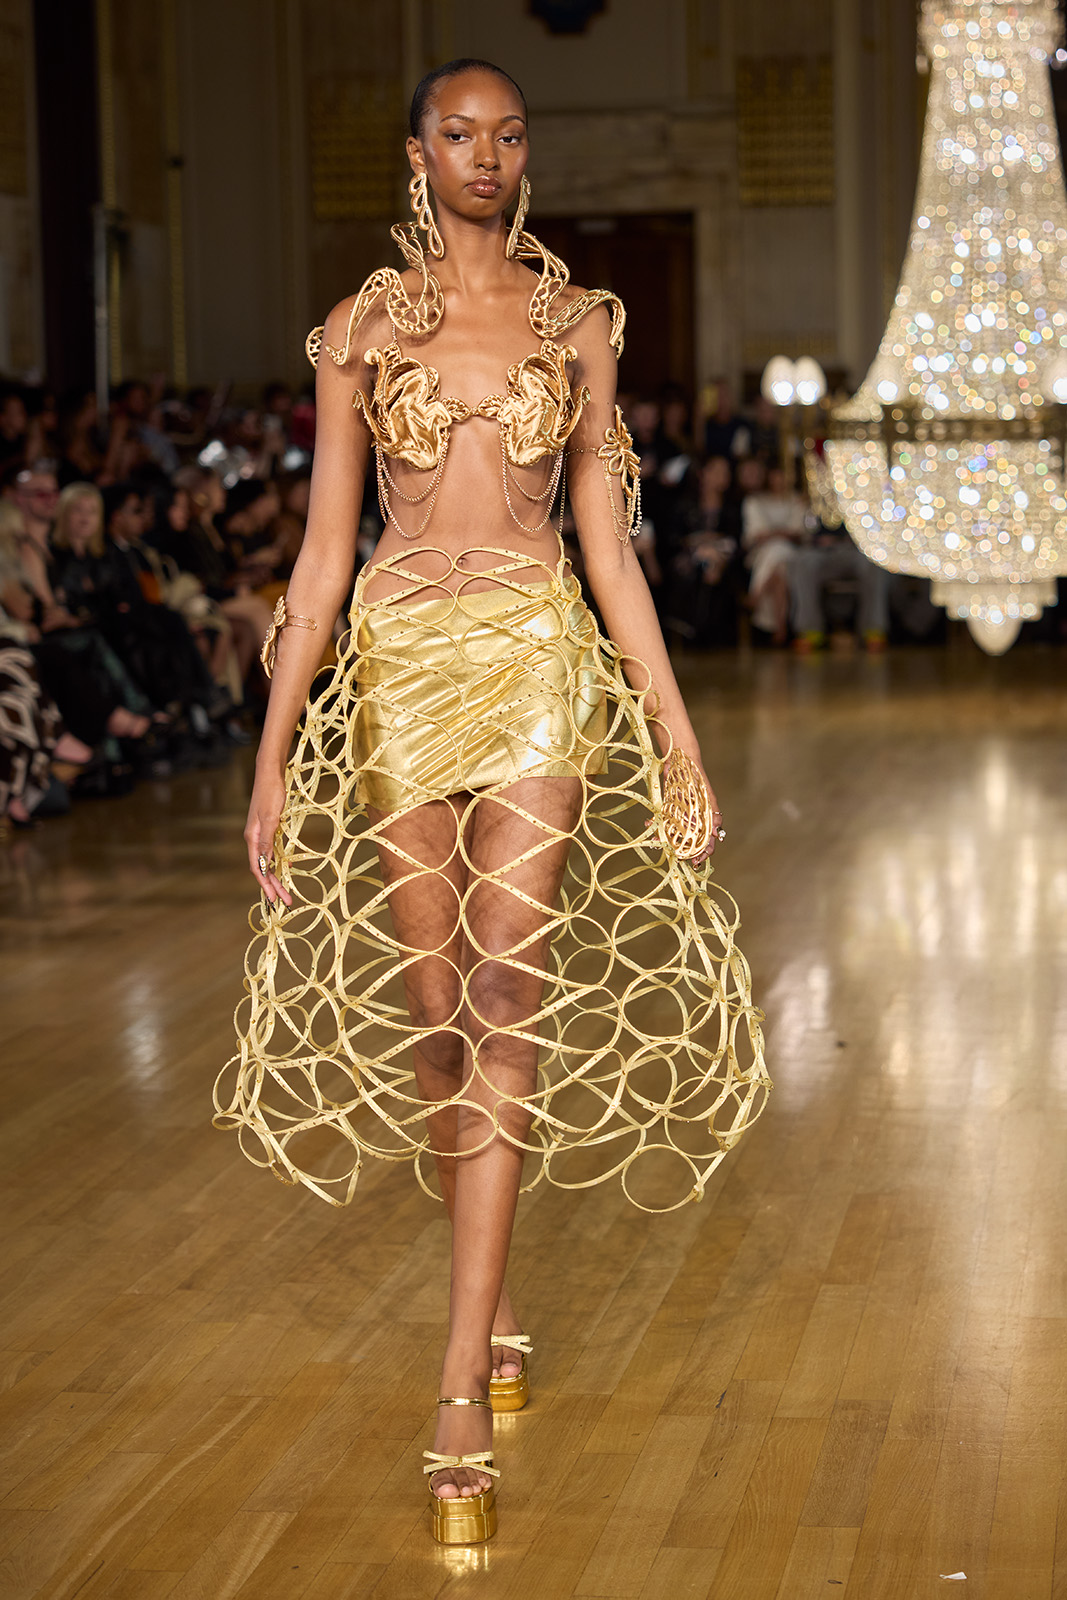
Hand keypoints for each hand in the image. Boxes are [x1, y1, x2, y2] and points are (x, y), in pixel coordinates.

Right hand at [244, 769, 292, 905]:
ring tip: (286, 892)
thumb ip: (267, 841)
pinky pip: (272, 852)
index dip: (265, 885)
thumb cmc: (271, 793)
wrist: (270, 774)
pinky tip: (285, 869)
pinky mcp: (268, 828)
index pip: (258, 868)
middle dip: (273, 886)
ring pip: (268, 862)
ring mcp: (261, 834)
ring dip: (276, 877)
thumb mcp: (271, 818)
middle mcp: (254, 838)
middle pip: (263, 868)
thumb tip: (265, 863)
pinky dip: (278, 863)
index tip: (274, 899)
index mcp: (252, 838)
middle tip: (285, 901)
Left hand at [663, 747, 722, 866]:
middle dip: (682, 850)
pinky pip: (662, 821)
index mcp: (707, 819)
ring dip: (665, 839)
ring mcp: (681, 815)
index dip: (703, 853)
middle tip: (674, 856)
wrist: (682, 761)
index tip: (696, 861)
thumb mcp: (708, 798)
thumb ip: (713, 816)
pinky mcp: (669, 809)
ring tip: (657, 842)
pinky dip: (655, 824)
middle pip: (690, 841)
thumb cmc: (697, 778)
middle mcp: (694, 819)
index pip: (708, 842)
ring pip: (674, 834)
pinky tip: (649, 824)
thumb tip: (717, 835)